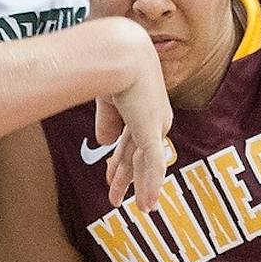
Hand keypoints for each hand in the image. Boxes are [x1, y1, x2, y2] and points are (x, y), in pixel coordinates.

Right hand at [96, 37, 171, 212]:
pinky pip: (152, 166)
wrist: (118, 52)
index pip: (132, 140)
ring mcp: (156, 125)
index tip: (111, 177)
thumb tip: (104, 143)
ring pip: (145, 165)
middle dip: (127, 178)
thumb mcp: (107, 98)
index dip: (120, 161)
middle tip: (118, 199)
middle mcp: (155, 117)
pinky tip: (148, 204)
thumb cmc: (109, 63)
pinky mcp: (152, 131)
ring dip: (139, 188)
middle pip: (137, 155)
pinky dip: (150, 186)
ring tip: (141, 209)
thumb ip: (107, 120)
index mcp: (144, 106)